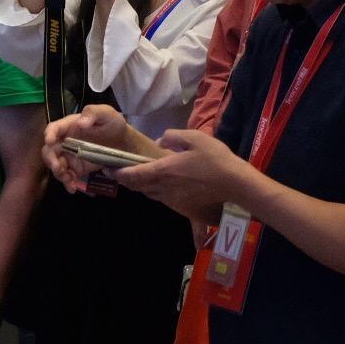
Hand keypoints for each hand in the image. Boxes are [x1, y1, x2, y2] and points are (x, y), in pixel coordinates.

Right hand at [41, 104, 147, 191]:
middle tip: (59, 168)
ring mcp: (70, 155)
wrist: (123, 143)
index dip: (49, 134)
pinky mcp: (76, 168)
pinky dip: (68, 183)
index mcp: (69, 125)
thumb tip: (81, 122)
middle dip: (51, 160)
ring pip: (56, 165)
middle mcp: (65, 140)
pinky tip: (73, 188)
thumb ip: (93, 113)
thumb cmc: (113, 124)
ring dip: (59, 174)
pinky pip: (67, 176)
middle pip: (50, 150)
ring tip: (70, 182)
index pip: (53, 128)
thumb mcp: (107, 114)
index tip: (50, 141)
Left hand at [115, 129, 246, 220]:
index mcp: (164, 170)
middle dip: (126, 180)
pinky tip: (158, 185)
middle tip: (117, 172)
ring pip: (149, 194)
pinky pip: (161, 199)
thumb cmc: (215, 159)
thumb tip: (158, 142)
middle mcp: (164, 187)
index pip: (135, 174)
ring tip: (136, 178)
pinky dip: (154, 192)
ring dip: (140, 186)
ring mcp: (173, 199)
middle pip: (138, 186)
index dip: (119, 173)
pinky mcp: (183, 206)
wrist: (236, 184)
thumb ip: (171, 137)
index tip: (108, 169)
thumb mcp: (194, 137)